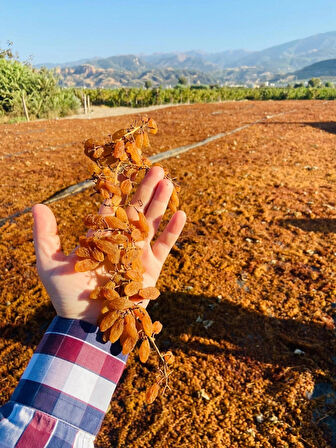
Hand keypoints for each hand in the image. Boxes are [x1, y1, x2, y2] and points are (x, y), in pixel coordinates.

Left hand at [33, 166, 185, 324]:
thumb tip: (37, 205)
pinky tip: (181, 213)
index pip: (113, 207)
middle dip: (147, 189)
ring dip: (161, 203)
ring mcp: (138, 254)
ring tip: (169, 182)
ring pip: (152, 222)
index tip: (129, 169)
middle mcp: (121, 242)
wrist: (88, 324)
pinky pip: (165, 246)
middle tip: (158, 168)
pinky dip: (173, 231)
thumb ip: (45, 235)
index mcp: (101, 237)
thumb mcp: (50, 263)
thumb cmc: (67, 296)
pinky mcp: (152, 268)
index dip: (122, 189)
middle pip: (136, 209)